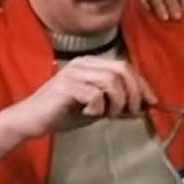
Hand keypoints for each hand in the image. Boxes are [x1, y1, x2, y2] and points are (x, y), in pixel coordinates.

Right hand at [10, 57, 157, 138]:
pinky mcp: (65, 86)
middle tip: (130, 112)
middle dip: (133, 93)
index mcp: (91, 63)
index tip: (151, 102)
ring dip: (117, 102)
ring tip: (108, 115)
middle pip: (122, 69)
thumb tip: (143, 106)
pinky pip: (95, 95)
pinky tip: (87, 113)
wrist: (31, 121)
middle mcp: (83, 63)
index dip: (141, 84)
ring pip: (111, 81)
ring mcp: (74, 72)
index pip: (125, 66)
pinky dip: (98, 108)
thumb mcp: (97, 108)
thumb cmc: (62, 113)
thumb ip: (118, 104)